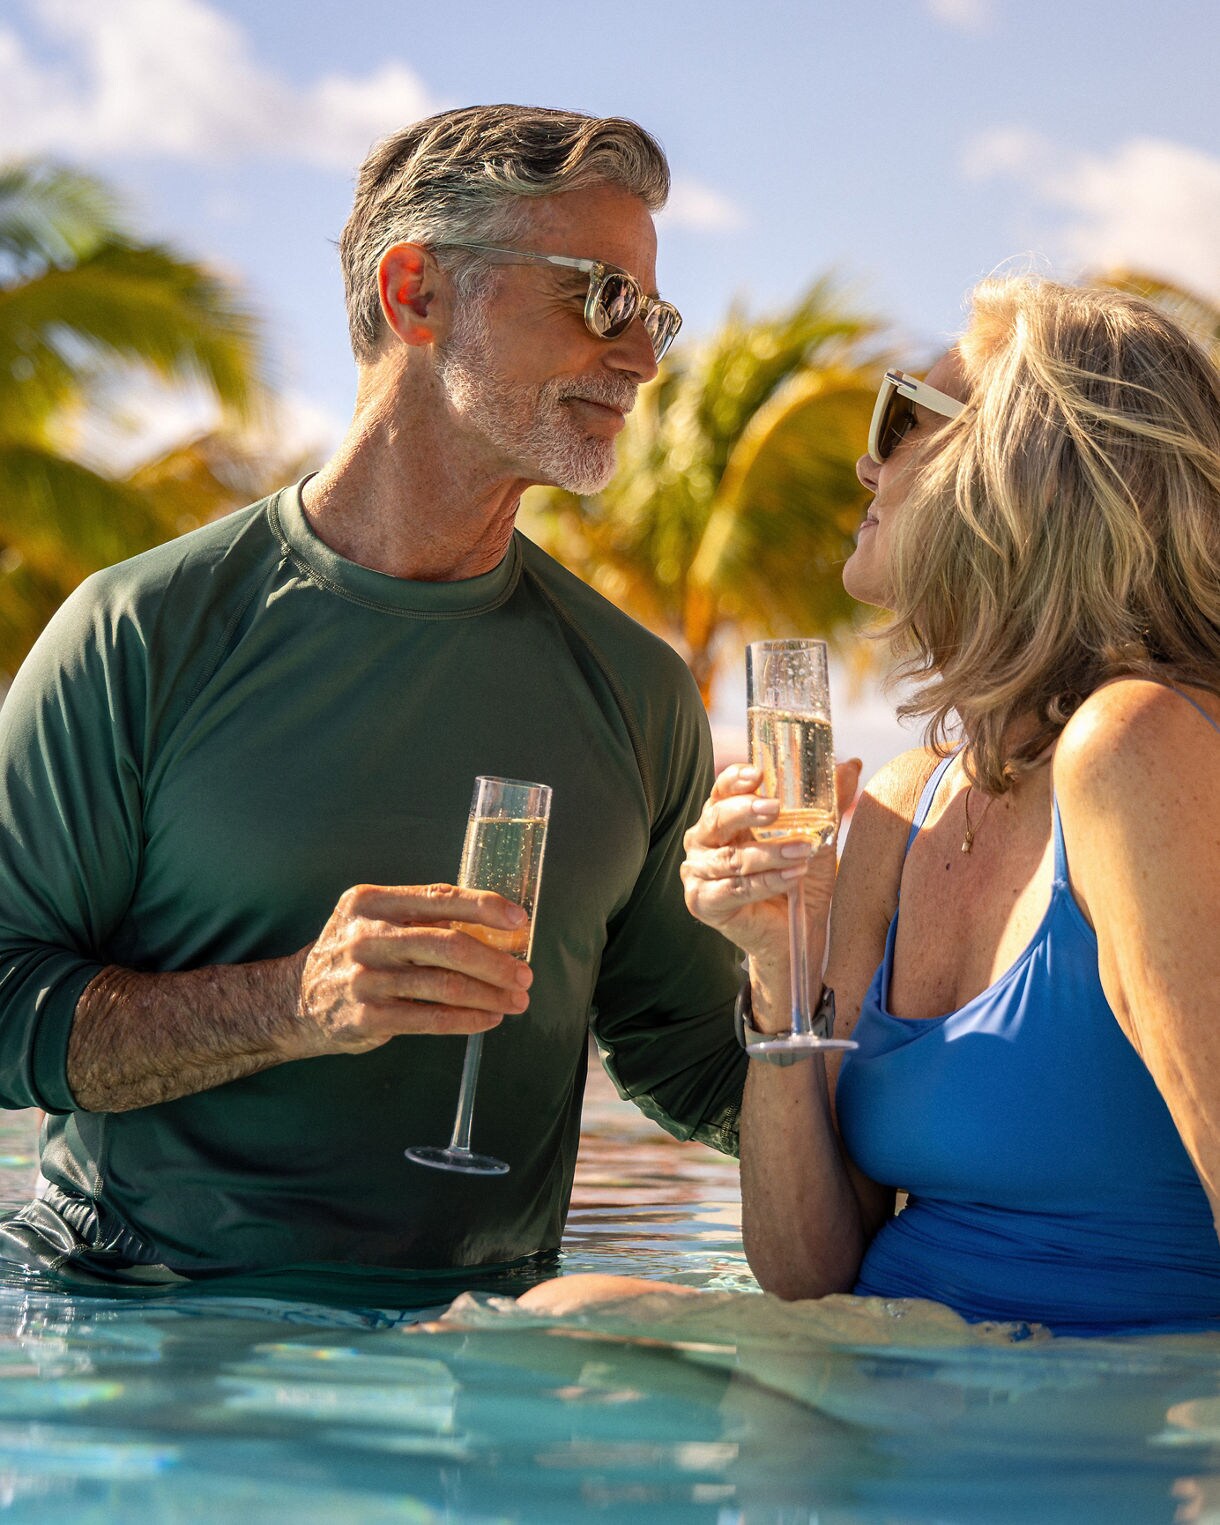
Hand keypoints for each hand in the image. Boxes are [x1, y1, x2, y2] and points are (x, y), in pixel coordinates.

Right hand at [290, 883, 533, 1057]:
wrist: (295, 1001)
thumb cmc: (352, 954)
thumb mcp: (373, 921)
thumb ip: (421, 918)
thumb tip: (493, 928)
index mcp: (371, 903)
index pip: (438, 897)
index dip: (484, 907)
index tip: (519, 921)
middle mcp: (366, 937)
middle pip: (448, 945)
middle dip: (496, 962)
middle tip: (525, 975)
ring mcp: (365, 979)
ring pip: (444, 985)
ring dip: (490, 995)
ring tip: (516, 1001)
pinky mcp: (367, 1017)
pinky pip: (430, 1019)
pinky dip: (467, 1020)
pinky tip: (489, 1019)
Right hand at [680, 760, 861, 968]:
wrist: (798, 933)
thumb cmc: (799, 881)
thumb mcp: (818, 837)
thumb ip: (828, 803)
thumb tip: (851, 765)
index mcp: (724, 818)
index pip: (722, 790)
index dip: (736, 779)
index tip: (759, 773)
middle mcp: (704, 841)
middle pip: (716, 818)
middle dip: (746, 810)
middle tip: (777, 808)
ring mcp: (699, 873)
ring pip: (730, 859)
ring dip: (768, 853)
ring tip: (803, 851)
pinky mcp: (703, 902)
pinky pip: (733, 889)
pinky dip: (766, 882)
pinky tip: (792, 877)